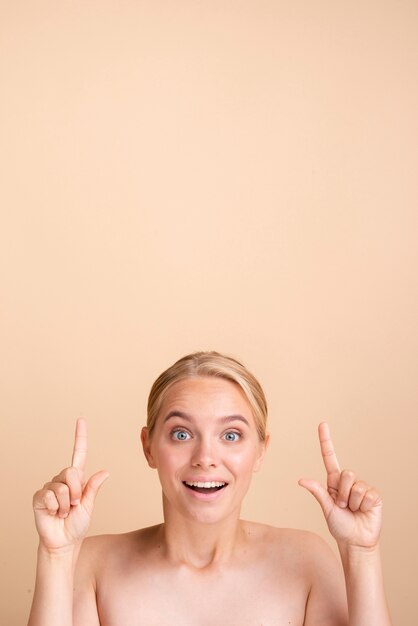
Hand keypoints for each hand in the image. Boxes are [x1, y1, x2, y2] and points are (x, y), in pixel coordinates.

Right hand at [32, 419, 108, 551]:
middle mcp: (62, 479)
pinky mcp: (39, 497)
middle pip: (72, 472)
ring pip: (62, 487)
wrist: (63, 542)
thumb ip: (93, 488)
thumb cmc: (77, 525)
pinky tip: (54, 513)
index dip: (80, 437)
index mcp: (77, 479)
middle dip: (76, 492)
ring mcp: (49, 487)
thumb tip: (105, 472)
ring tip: (64, 512)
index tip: (81, 420)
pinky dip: (56, 508)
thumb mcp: (89, 506)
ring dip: (67, 503)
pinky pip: (50, 496)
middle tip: (74, 506)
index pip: (78, 454)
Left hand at [299, 422, 382, 548]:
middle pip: (345, 474)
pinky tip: (364, 511)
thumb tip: (301, 480)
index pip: (330, 457)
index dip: (326, 441)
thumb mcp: (326, 508)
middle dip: (342, 493)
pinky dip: (363, 505)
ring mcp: (362, 488)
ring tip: (353, 510)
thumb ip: (317, 492)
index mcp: (334, 482)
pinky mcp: (374, 495)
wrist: (356, 541)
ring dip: (352, 501)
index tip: (322, 424)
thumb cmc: (339, 525)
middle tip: (344, 507)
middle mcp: (348, 482)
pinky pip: (367, 494)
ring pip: (355, 485)